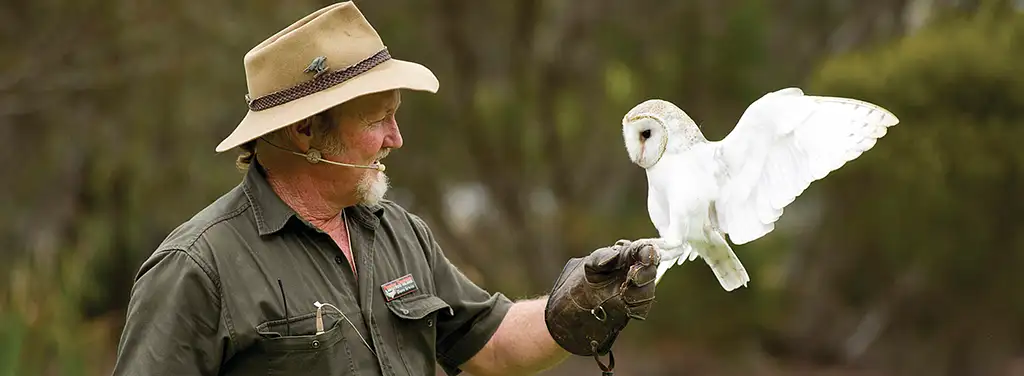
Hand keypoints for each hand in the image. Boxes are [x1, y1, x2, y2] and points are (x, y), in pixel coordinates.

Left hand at [544, 239, 659, 358]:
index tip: (648, 253)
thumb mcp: (587, 265)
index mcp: (624, 258)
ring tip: (625, 291)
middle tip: (634, 275)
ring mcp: (632, 292)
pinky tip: (624, 303)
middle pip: (650, 270)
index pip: (642, 250)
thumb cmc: (578, 283)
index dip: (648, 250)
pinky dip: (636, 305)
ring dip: (641, 290)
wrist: (567, 312)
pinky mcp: (628, 310)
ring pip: (647, 290)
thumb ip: (601, 257)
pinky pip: (640, 308)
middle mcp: (631, 273)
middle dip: (646, 272)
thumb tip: (617, 253)